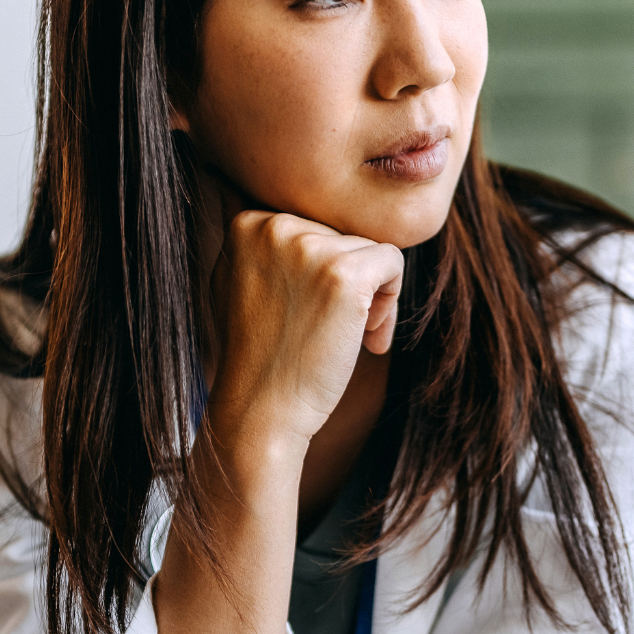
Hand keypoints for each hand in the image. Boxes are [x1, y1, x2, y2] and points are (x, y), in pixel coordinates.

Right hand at [207, 208, 402, 447]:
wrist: (261, 408)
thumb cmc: (258, 356)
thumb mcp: (240, 285)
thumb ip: (264, 250)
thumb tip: (296, 228)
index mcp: (248, 225)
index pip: (313, 228)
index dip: (320, 272)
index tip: (314, 311)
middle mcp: (274, 226)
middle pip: (341, 236)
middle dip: (348, 283)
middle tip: (332, 331)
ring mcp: (309, 248)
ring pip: (368, 250)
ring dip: (370, 296)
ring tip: (348, 339)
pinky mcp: (344, 273)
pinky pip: (393, 261)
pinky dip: (391, 298)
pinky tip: (369, 337)